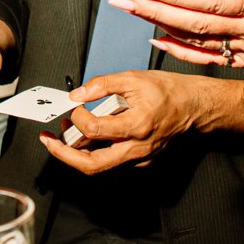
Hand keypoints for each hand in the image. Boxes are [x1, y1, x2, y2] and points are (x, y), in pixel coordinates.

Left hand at [39, 70, 221, 173]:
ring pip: (101, 165)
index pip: (94, 131)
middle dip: (64, 155)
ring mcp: (140, 158)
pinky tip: (88, 136)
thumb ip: (102, 85)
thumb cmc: (168, 91)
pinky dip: (96, 151)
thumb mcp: (133, 78)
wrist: (195, 107)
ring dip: (78, 153)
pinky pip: (113, 161)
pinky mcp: (141, 161)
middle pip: (92, 165)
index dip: (77, 118)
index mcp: (136, 125)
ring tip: (65, 134)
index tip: (74, 106)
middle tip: (48, 142)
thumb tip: (78, 94)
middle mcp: (137, 148)